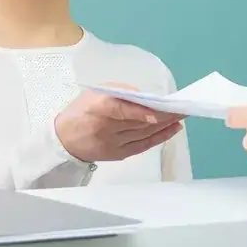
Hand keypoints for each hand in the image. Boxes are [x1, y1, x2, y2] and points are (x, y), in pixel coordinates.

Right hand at [54, 82, 183, 162]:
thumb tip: (146, 97)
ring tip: (182, 115)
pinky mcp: (118, 154)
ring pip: (143, 133)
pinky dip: (160, 137)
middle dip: (163, 115)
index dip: (141, 112)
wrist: (63, 140)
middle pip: (138, 122)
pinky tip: (173, 129)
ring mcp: (112, 144)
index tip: (160, 111)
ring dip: (165, 124)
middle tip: (183, 107)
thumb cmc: (82, 111)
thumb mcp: (95, 93)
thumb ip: (119, 92)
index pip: (121, 110)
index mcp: (96, 107)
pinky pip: (143, 146)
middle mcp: (105, 127)